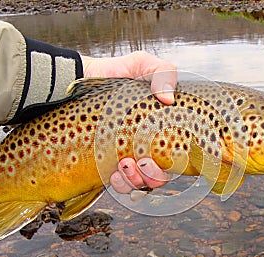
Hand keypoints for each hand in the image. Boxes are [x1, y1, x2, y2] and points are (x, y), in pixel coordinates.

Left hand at [81, 51, 176, 192]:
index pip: (179, 154)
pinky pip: (120, 185)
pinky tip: (115, 172)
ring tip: (124, 164)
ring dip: (137, 180)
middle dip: (154, 176)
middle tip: (142, 161)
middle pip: (161, 176)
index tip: (170, 160)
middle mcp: (148, 146)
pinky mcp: (109, 163)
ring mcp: (129, 156)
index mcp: (162, 128)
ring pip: (141, 184)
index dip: (179, 164)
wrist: (83, 79)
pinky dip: (121, 184)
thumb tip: (168, 98)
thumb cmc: (117, 73)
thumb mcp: (142, 64)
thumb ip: (163, 72)